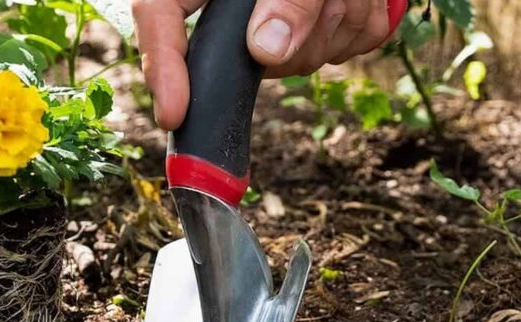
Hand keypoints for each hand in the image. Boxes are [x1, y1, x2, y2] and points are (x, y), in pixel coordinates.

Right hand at [132, 0, 400, 129]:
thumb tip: (265, 50)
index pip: (160, 17)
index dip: (162, 69)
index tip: (173, 112)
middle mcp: (234, 8)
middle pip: (248, 55)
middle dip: (299, 30)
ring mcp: (277, 26)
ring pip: (304, 58)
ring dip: (337, 17)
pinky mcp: (321, 35)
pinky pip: (342, 50)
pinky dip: (359, 20)